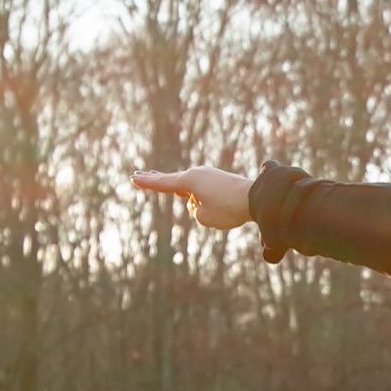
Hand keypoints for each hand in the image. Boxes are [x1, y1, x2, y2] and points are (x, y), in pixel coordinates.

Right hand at [133, 164, 253, 229]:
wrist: (257, 198)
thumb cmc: (228, 209)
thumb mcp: (203, 217)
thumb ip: (194, 210)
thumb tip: (198, 202)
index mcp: (188, 180)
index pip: (162, 183)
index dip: (147, 183)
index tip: (133, 178)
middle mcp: (197, 173)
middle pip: (171, 179)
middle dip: (156, 179)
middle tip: (139, 174)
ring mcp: (209, 174)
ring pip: (194, 193)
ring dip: (195, 201)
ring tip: (211, 208)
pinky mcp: (220, 179)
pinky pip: (205, 192)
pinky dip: (203, 199)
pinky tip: (215, 204)